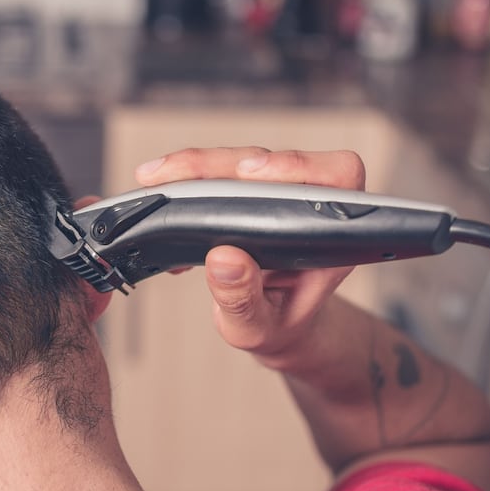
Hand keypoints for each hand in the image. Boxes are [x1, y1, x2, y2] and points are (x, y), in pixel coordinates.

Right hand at [135, 147, 365, 368]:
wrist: (276, 322)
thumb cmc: (278, 322)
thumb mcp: (258, 327)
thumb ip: (243, 300)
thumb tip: (224, 259)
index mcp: (329, 234)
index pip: (335, 175)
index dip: (297, 165)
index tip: (251, 174)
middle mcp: (306, 205)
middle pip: (267, 163)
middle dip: (215, 164)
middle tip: (169, 176)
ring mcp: (276, 196)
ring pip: (239, 163)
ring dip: (194, 167)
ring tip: (154, 179)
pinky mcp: (249, 194)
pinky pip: (221, 174)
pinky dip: (188, 180)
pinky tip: (161, 196)